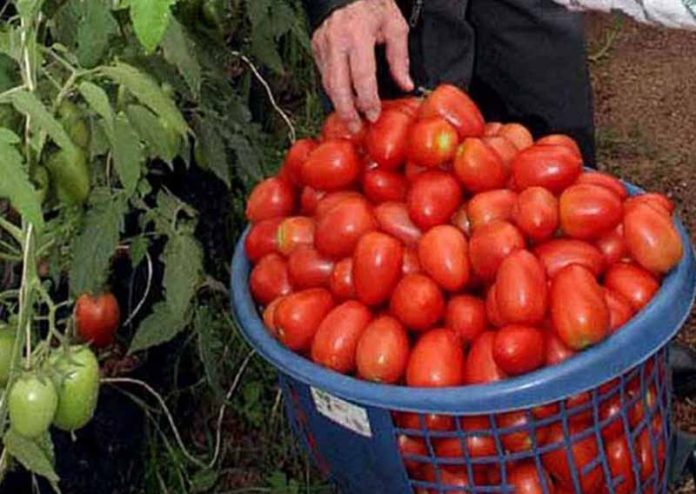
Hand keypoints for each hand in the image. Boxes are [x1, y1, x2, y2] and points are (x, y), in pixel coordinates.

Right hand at [311, 0, 413, 132]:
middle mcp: (336, 39)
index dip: (367, 99)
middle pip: (337, 85)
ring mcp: (322, 43)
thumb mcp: (395, 26)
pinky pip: (324, 75)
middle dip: (346, 111)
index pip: (361, 75)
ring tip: (351, 120)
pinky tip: (345, 101)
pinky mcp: (316, 47)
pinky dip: (334, 91)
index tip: (373, 114)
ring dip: (339, 104)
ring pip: (328, 83)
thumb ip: (399, 58)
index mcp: (357, 33)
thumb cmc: (374, 6)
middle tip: (356, 128)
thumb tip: (406, 85)